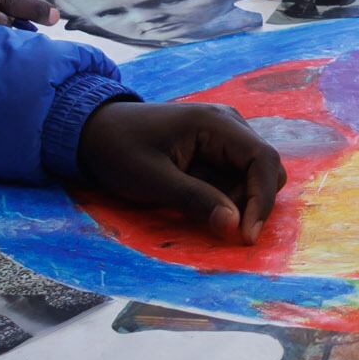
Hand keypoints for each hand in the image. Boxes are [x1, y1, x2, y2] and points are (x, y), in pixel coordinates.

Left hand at [77, 100, 285, 244]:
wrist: (94, 131)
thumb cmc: (118, 150)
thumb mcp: (152, 179)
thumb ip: (196, 200)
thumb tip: (236, 227)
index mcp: (216, 122)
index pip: (263, 160)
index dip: (262, 200)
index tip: (246, 237)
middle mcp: (228, 124)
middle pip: (264, 170)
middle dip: (249, 203)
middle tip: (214, 222)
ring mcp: (223, 136)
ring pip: (251, 178)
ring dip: (234, 202)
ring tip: (192, 206)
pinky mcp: (215, 150)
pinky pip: (233, 178)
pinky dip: (222, 197)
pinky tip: (192, 199)